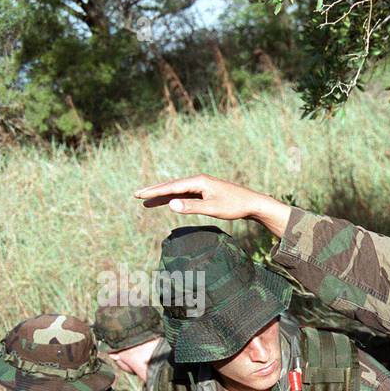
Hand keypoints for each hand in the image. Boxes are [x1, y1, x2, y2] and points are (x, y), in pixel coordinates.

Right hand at [133, 173, 291, 236]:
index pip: (171, 187)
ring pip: (177, 191)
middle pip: (171, 186)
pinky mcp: (205, 192)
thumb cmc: (235, 206)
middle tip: (136, 195)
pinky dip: (174, 198)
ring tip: (146, 202)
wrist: (253, 203)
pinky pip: (185, 194)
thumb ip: (192, 207)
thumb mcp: (213, 209)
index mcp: (198, 182)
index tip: (139, 195)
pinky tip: (167, 202)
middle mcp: (198, 181)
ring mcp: (202, 186)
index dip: (154, 192)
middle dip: (154, 191)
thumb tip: (170, 204)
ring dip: (162, 196)